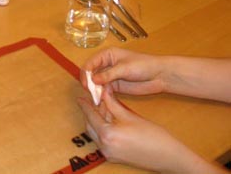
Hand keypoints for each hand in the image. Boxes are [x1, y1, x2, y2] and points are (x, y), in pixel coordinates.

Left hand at [77, 92, 221, 173]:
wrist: (169, 157)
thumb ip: (113, 104)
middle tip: (97, 100)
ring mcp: (109, 154)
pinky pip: (103, 141)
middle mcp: (104, 147)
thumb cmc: (154, 136)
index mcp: (107, 135)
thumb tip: (104, 92)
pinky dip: (104, 130)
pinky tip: (112, 120)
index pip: (90, 116)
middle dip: (92, 112)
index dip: (85, 105)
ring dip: (98, 121)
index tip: (80, 97)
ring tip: (106, 108)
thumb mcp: (130, 116)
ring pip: (96, 133)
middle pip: (90, 125)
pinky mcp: (114, 158)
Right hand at [80, 47, 165, 95]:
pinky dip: (101, 94)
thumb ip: (108, 74)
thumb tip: (93, 80)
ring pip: (96, 83)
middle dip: (89, 82)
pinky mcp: (115, 86)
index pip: (90, 63)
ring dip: (95, 90)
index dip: (86, 73)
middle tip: (90, 92)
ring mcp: (110, 76)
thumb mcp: (124, 68)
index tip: (86, 84)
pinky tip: (103, 99)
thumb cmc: (143, 66)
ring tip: (97, 97)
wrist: (159, 75)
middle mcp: (106, 65)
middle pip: (91, 73)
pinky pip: (103, 90)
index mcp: (107, 55)